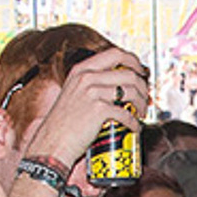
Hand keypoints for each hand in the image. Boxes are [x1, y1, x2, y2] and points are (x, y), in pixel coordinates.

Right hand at [16, 48, 149, 168]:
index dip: (134, 62)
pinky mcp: (98, 110)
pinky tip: (134, 127)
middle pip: (129, 73)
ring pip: (131, 91)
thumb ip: (91, 84)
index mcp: (81, 69)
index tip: (141, 72)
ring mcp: (92, 92)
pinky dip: (135, 122)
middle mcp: (87, 77)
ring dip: (142, 104)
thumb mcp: (73, 93)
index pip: (116, 54)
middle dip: (143, 87)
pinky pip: (126, 113)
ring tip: (141, 113)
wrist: (52, 142)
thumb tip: (118, 85)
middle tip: (145, 98)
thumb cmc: (63, 123)